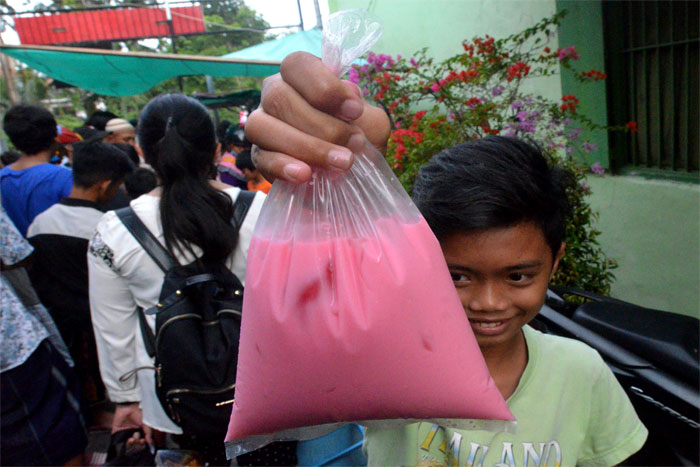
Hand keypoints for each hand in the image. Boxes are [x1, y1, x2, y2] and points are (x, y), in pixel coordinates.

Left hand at [111, 403, 155, 447]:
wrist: (129, 407)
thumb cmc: (138, 413)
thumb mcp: (146, 423)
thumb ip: (148, 433)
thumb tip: (150, 443)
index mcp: (139, 431)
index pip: (141, 440)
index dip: (142, 443)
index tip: (143, 441)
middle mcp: (132, 433)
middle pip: (134, 443)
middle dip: (136, 442)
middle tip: (137, 438)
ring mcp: (124, 433)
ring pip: (126, 443)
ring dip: (130, 443)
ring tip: (131, 439)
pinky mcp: (116, 432)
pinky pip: (117, 440)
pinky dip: (120, 443)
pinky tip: (125, 440)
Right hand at [246, 51, 390, 182]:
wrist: (353, 176)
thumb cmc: (358, 141)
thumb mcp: (372, 123)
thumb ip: (363, 109)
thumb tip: (349, 96)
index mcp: (300, 79)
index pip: (296, 64)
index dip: (324, 86)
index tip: (355, 111)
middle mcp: (275, 97)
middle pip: (279, 97)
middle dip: (322, 125)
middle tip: (354, 144)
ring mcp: (262, 127)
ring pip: (262, 126)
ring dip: (306, 146)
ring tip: (339, 164)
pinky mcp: (260, 158)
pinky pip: (261, 158)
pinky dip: (283, 166)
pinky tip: (305, 175)